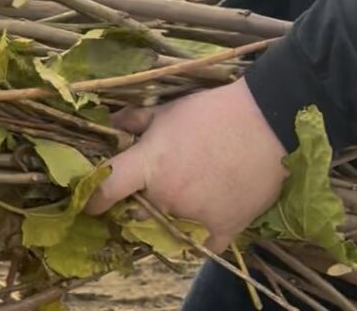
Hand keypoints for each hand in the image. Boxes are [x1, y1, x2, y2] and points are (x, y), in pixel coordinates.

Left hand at [85, 78, 287, 251]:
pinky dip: (197, 236)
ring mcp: (193, 219)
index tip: (92, 203)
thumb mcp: (166, 110)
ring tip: (185, 193)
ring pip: (167, 229)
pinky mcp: (222, 232)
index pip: (107, 189)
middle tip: (152, 187)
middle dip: (137, 204)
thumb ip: (134, 122)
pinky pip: (199, 246)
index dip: (94, 198)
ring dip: (168, 218)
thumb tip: (110, 126)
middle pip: (137, 213)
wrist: (264, 123)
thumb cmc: (210, 112)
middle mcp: (166, 198)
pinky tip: (200, 217)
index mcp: (149, 166)